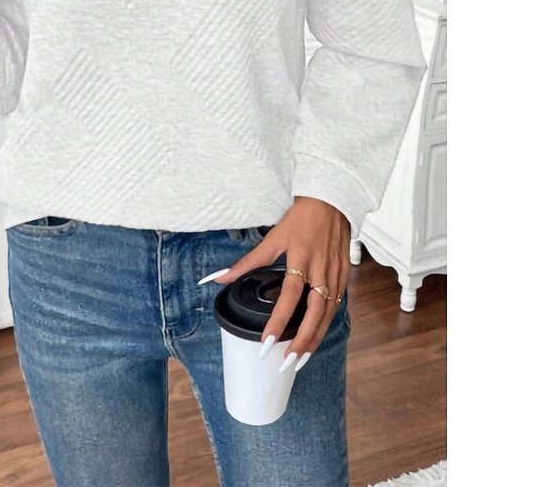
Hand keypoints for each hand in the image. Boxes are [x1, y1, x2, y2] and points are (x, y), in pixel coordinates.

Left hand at [214, 197, 350, 370]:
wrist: (330, 202)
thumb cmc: (300, 219)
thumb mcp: (272, 238)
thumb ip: (247, 262)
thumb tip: (220, 277)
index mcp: (301, 259)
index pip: (290, 297)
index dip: (278, 321)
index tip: (267, 343)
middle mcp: (320, 269)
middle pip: (314, 313)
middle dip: (302, 341)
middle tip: (287, 362)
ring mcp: (335, 274)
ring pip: (328, 314)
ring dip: (315, 338)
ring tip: (301, 358)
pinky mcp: (343, 275)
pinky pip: (337, 304)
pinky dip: (327, 323)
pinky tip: (317, 335)